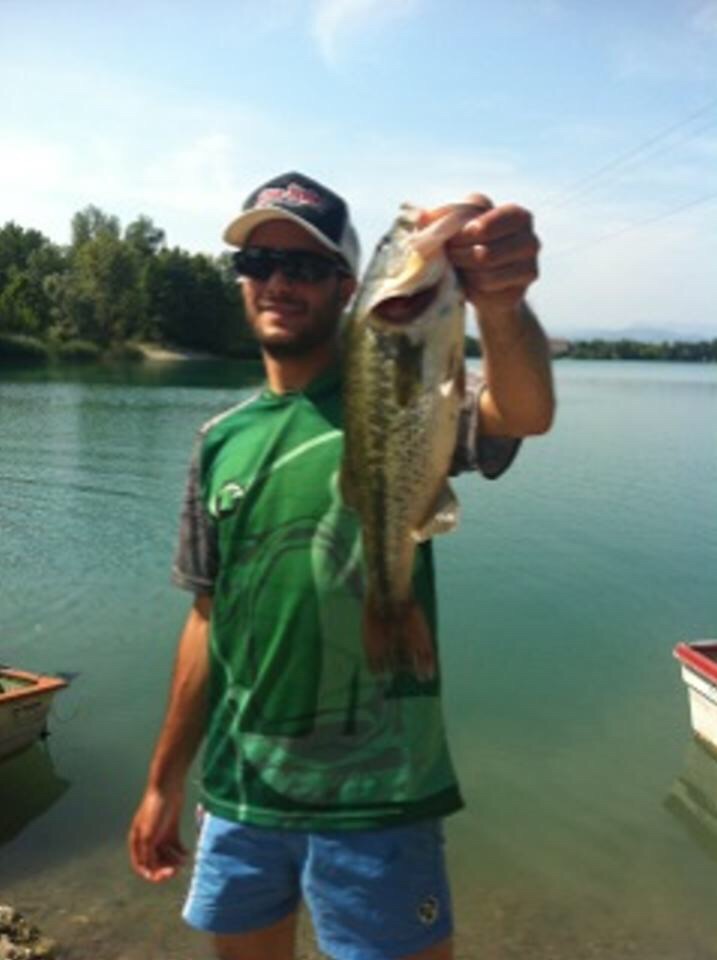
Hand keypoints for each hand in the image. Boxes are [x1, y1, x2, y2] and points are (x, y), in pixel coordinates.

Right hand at [128, 785, 187, 882]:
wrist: (168, 787)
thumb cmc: (155, 809)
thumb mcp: (148, 835)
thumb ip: (147, 854)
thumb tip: (150, 870)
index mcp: (137, 842)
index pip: (142, 866)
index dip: (153, 874)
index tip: (166, 875)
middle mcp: (147, 841)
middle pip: (156, 862)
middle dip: (166, 867)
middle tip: (177, 869)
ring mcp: (160, 835)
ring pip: (167, 856)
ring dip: (174, 861)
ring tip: (184, 860)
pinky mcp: (171, 829)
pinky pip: (175, 847)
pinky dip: (181, 852)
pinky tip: (187, 853)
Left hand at [444, 194, 539, 314]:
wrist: (485, 294)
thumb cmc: (468, 256)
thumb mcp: (455, 235)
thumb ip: (439, 221)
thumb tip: (421, 216)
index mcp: (512, 212)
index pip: (479, 210)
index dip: (457, 226)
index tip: (448, 239)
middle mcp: (527, 229)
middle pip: (482, 236)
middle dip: (458, 248)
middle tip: (451, 257)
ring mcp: (531, 253)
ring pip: (485, 258)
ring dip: (464, 266)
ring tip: (461, 270)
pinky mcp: (528, 276)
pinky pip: (491, 280)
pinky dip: (475, 283)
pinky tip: (473, 283)